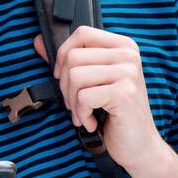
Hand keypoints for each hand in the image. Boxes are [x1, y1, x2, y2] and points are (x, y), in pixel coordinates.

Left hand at [33, 27, 163, 173]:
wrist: (139, 143)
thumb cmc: (115, 112)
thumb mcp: (92, 81)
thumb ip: (67, 60)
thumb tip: (38, 42)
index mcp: (123, 46)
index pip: (82, 33)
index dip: (64, 54)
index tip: (64, 76)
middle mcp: (128, 55)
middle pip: (74, 57)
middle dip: (66, 86)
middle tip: (76, 103)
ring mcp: (128, 73)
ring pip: (75, 76)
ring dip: (73, 102)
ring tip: (84, 113)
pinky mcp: (124, 93)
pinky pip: (83, 97)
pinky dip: (82, 114)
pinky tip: (93, 122)